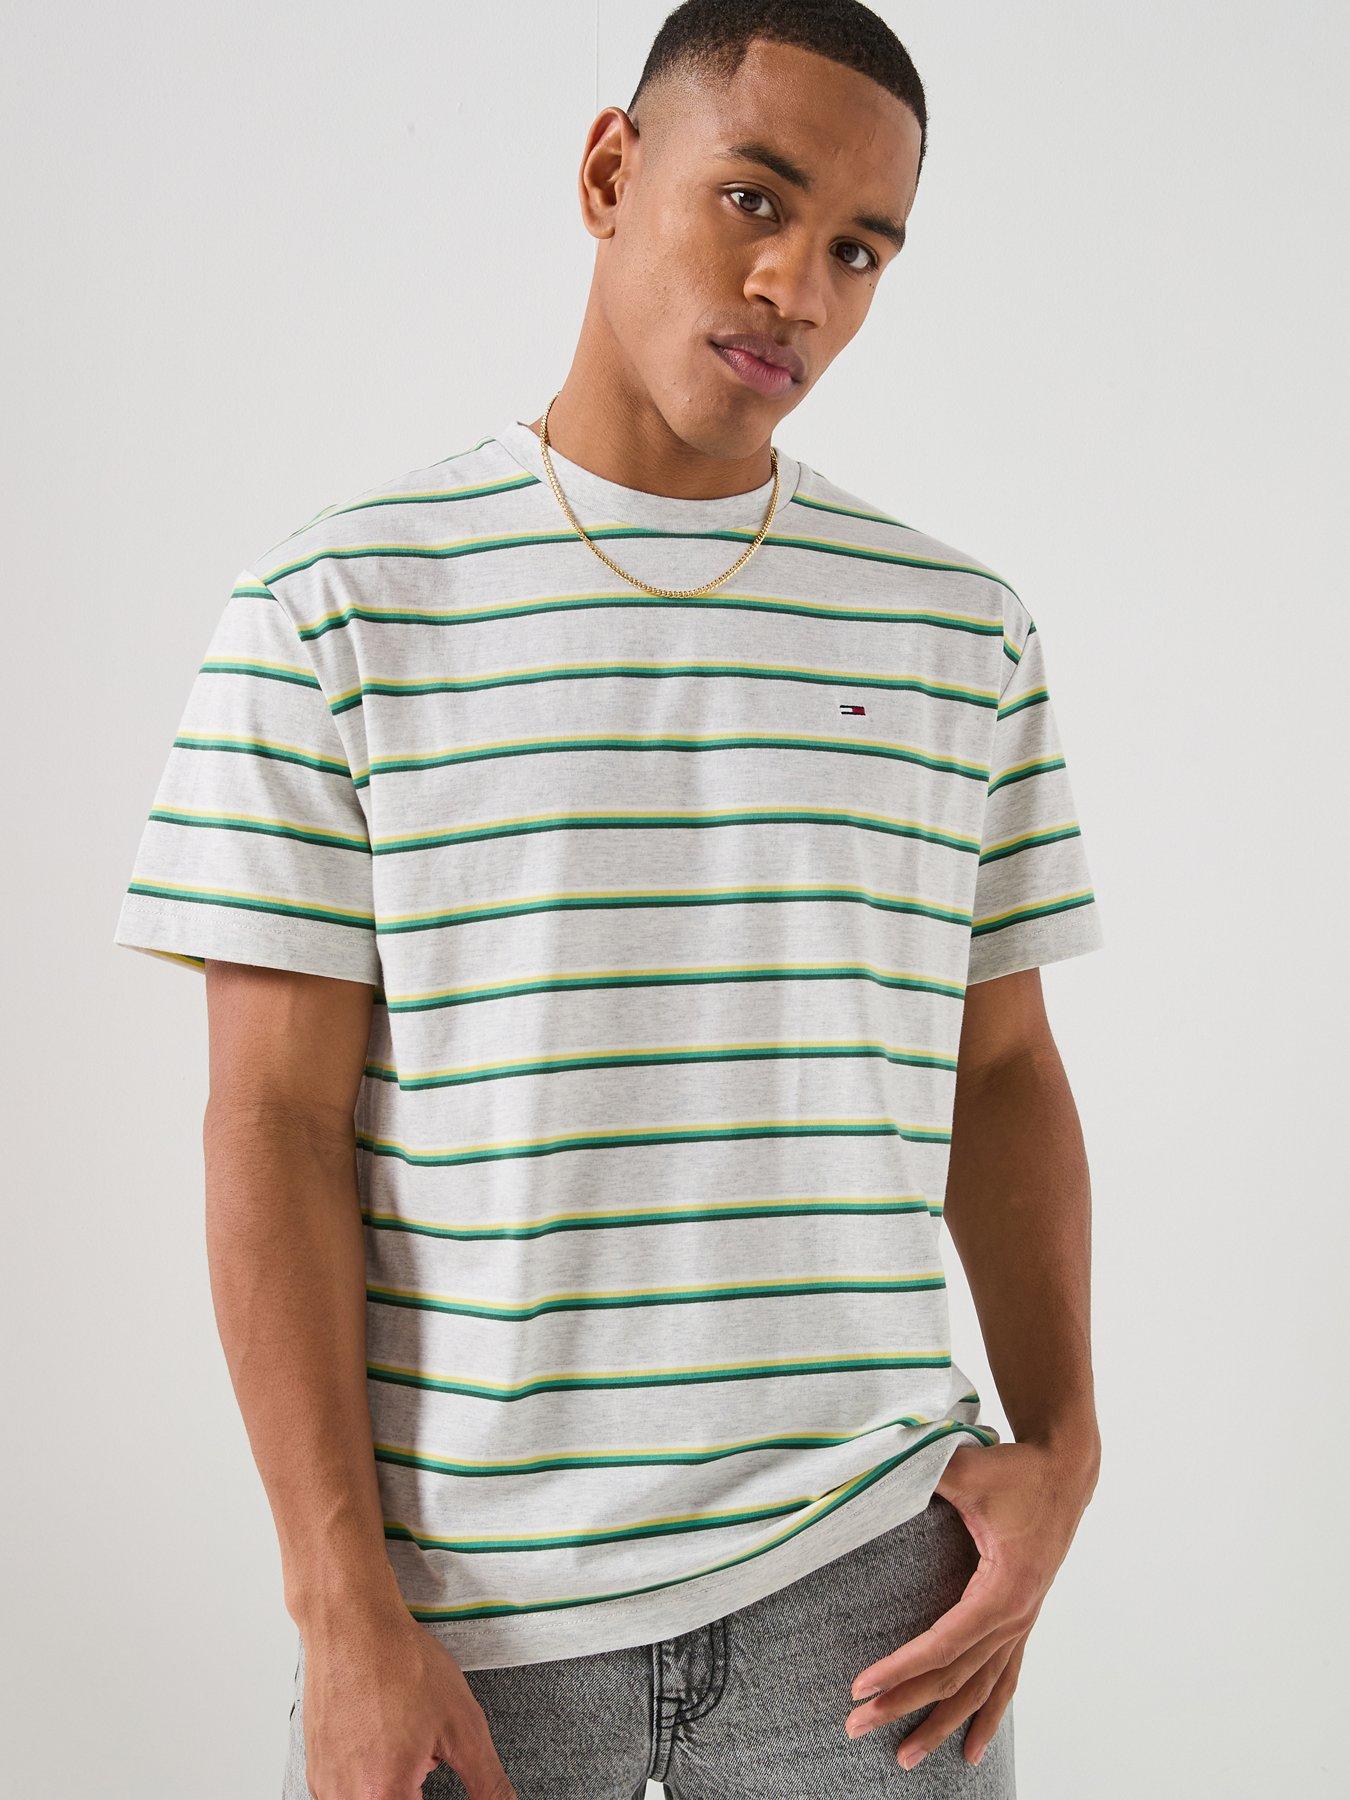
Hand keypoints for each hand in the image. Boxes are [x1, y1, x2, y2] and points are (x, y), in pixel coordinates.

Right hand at [298, 1603, 515, 1798]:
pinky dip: (372, 1776)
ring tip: (403, 1741)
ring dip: (394, 1787)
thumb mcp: (463, 1724)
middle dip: (415, 1790)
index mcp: (382, 1795)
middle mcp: (345, 1798)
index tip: (437, 1764)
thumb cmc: (401, 1664)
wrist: (352, 1625)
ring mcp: (326, 1785)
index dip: (431, 1797)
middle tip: (425, 1755)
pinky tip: (384, 1737)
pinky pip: (351, 1791)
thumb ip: (487, 1781)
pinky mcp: (317, 1770)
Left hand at [843, 1437, 1097, 1770]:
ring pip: (978, 1689)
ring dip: (941, 1724)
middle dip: (905, 1704)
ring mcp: (1021, 1623)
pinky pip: (1003, 1680)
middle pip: (955, 1676)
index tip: (861, 1686)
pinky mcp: (1021, 1620)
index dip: (902, 1668)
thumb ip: (927, 1469)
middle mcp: (1016, 1616)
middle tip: (857, 1725)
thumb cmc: (1017, 1470)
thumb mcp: (969, 1467)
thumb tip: (880, 1464)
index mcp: (1005, 1588)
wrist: (1063, 1471)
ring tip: (905, 1757)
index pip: (944, 1643)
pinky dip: (986, 1716)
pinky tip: (970, 1750)